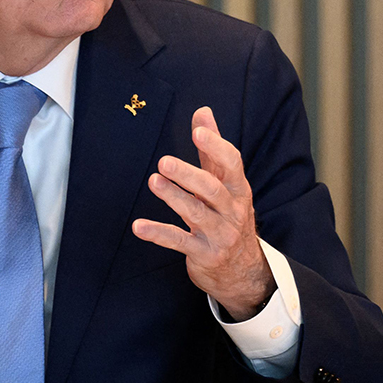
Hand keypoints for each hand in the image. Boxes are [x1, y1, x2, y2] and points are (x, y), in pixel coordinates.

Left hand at [131, 107, 275, 319]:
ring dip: (174, 197)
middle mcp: (232, 211)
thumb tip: (202, 112)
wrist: (243, 270)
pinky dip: (158, 233)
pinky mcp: (203, 254)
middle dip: (189, 175)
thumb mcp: (226, 183)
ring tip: (154, 182)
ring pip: (196, 214)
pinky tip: (139, 226)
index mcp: (239, 189)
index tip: (198, 132)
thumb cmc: (229, 215)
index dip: (216, 146)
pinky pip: (179, 242)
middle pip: (212, 189)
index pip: (232, 164)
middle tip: (164, 162)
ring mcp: (219, 234)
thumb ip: (212, 148)